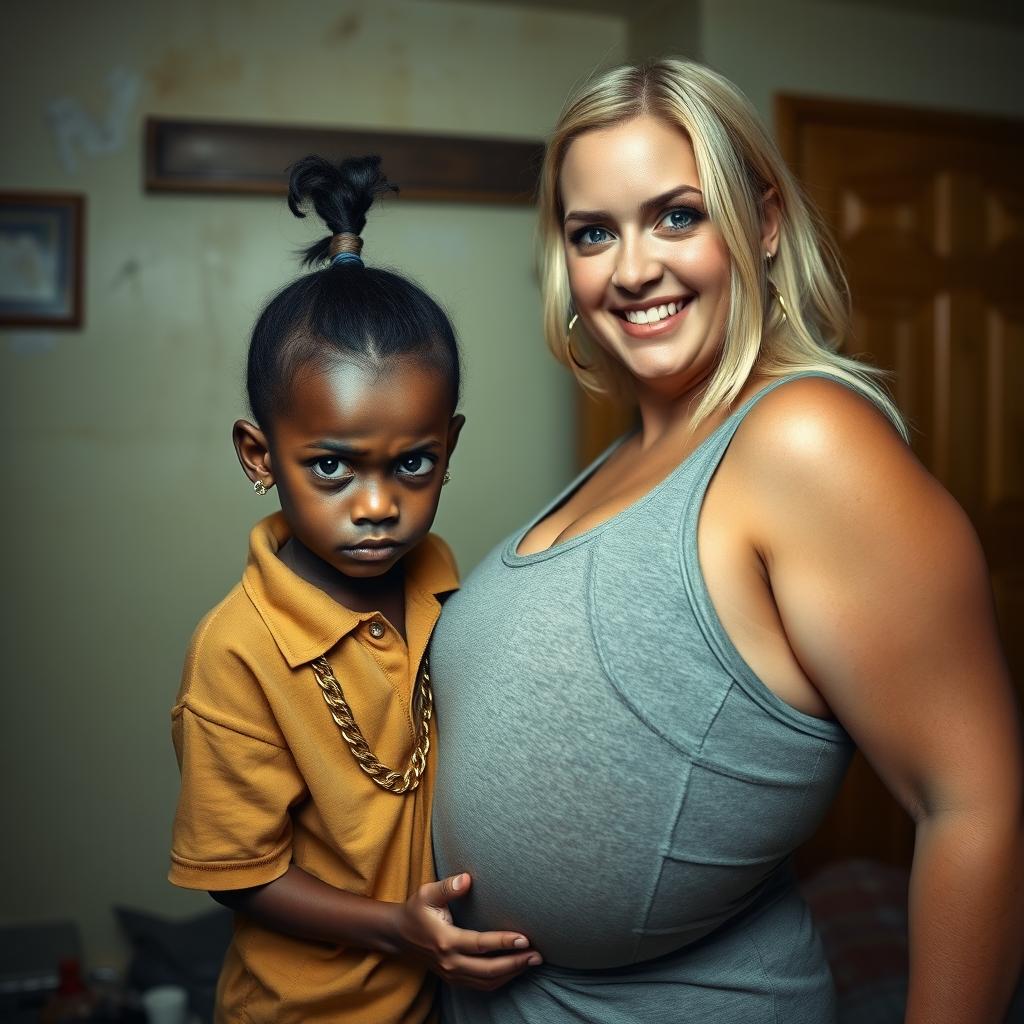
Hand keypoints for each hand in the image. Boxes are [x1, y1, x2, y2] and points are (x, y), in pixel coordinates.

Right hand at [393, 872, 541, 989]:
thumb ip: (447, 886)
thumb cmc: (416, 910)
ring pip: (487, 982)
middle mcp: (449, 962)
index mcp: (445, 940)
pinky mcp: (453, 979)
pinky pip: (481, 986)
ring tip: (532, 962)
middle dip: (515, 963)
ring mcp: (451, 974)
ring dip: (511, 973)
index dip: (503, 942)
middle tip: (538, 955)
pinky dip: (500, 980)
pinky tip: (514, 969)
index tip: (525, 938)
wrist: (399, 935)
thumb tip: (467, 879)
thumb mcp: (427, 893)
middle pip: (488, 970)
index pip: (480, 945)